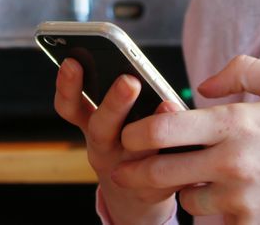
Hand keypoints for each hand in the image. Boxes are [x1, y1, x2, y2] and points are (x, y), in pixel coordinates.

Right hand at [53, 58, 181, 223]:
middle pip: (101, 127)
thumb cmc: (129, 142)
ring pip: (135, 152)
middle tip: (129, 81)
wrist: (134, 198)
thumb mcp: (113, 120)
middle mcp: (102, 147)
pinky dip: (177, 156)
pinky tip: (190, 142)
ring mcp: (123, 171)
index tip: (72, 62)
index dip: (68, 85)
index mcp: (91, 124)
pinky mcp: (148, 190)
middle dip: (114, 103)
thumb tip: (132, 68)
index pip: (70, 105)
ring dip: (150, 130)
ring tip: (166, 106)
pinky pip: (164, 173)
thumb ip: (118, 94)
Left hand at [112, 55, 259, 224]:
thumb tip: (203, 85)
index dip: (137, 131)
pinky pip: (214, 221)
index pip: (164, 127)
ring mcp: (240, 199)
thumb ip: (241, 71)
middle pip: (159, 170)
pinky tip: (223, 197)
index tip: (131, 133)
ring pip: (186, 200)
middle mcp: (233, 162)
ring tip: (193, 178)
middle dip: (137, 168)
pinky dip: (213, 210)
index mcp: (237, 122)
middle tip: (128, 165)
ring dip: (183, 190)